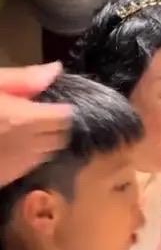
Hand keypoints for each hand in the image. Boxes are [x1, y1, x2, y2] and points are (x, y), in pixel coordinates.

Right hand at [0, 62, 71, 186]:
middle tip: (43, 115)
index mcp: (23, 119)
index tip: (56, 104)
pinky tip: (16, 146)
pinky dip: (31, 156)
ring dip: (46, 142)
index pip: (64, 117)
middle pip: (61, 137)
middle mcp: (25, 145)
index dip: (63, 109)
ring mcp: (16, 165)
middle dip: (57, 126)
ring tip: (30, 130)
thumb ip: (23, 79)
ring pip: (48, 153)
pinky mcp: (6, 179)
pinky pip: (30, 167)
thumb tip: (56, 70)